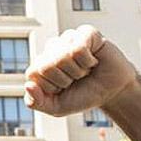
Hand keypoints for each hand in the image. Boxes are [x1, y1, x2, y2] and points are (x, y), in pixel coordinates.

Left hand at [23, 24, 137, 116]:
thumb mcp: (57, 107)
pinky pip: (79, 48)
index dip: (51, 86)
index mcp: (39, 64)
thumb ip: (37, 102)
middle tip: (75, 79)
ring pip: (63, 56)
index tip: (63, 88)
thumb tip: (28, 85)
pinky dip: (87, 61)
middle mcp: (51, 49)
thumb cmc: (82, 96)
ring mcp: (68, 38)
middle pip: (47, 65)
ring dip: (78, 71)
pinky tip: (92, 61)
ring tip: (84, 70)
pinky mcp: (85, 33)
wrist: (112, 93)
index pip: (33, 73)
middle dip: (65, 80)